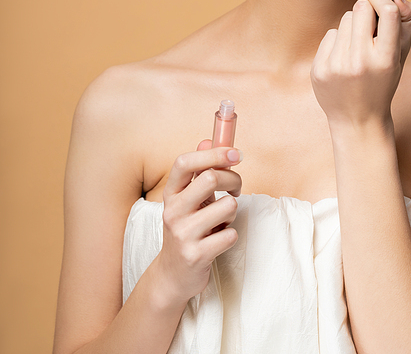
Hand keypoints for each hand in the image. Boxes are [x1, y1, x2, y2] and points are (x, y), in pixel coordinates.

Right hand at [158, 143, 241, 303]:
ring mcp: (183, 234)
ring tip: (221, 221)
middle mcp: (173, 211)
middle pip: (211, 178)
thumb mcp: (186, 199)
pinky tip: (218, 240)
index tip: (235, 154)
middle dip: (233, 180)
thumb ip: (198, 171)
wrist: (172, 275)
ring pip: (228, 206)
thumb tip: (208, 140)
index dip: (213, 153)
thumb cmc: (185, 229)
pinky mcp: (196, 255)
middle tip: (235, 190)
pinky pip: (230, 234)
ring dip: (232, 213)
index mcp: (170, 193)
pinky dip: (230, 235)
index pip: (185, 162)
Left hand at [311, 0, 410, 128]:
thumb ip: (405, 21)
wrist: (359, 120)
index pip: (387, 13)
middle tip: (369, 29)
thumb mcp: (401, 56)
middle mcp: (361, 62)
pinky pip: (330, 34)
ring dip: (352, 27)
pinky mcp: (320, 69)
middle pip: (360, 9)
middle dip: (366, 11)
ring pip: (344, 19)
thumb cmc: (383, 83)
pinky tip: (343, 60)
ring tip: (357, 50)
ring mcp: (337, 66)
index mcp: (387, 59)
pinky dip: (338, 42)